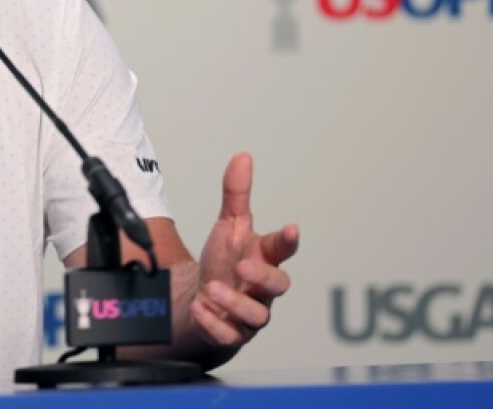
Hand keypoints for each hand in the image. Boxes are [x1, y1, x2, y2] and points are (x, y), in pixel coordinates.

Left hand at [190, 152, 298, 348]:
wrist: (201, 301)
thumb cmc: (223, 263)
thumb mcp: (227, 226)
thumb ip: (235, 195)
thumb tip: (243, 156)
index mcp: (263, 257)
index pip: (282, 249)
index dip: (288, 240)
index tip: (291, 228)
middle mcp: (261, 288)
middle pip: (278, 285)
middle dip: (263, 276)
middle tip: (242, 266)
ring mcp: (249, 313)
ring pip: (256, 315)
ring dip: (234, 302)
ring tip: (211, 288)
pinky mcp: (232, 334)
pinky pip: (229, 335)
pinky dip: (216, 325)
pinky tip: (201, 311)